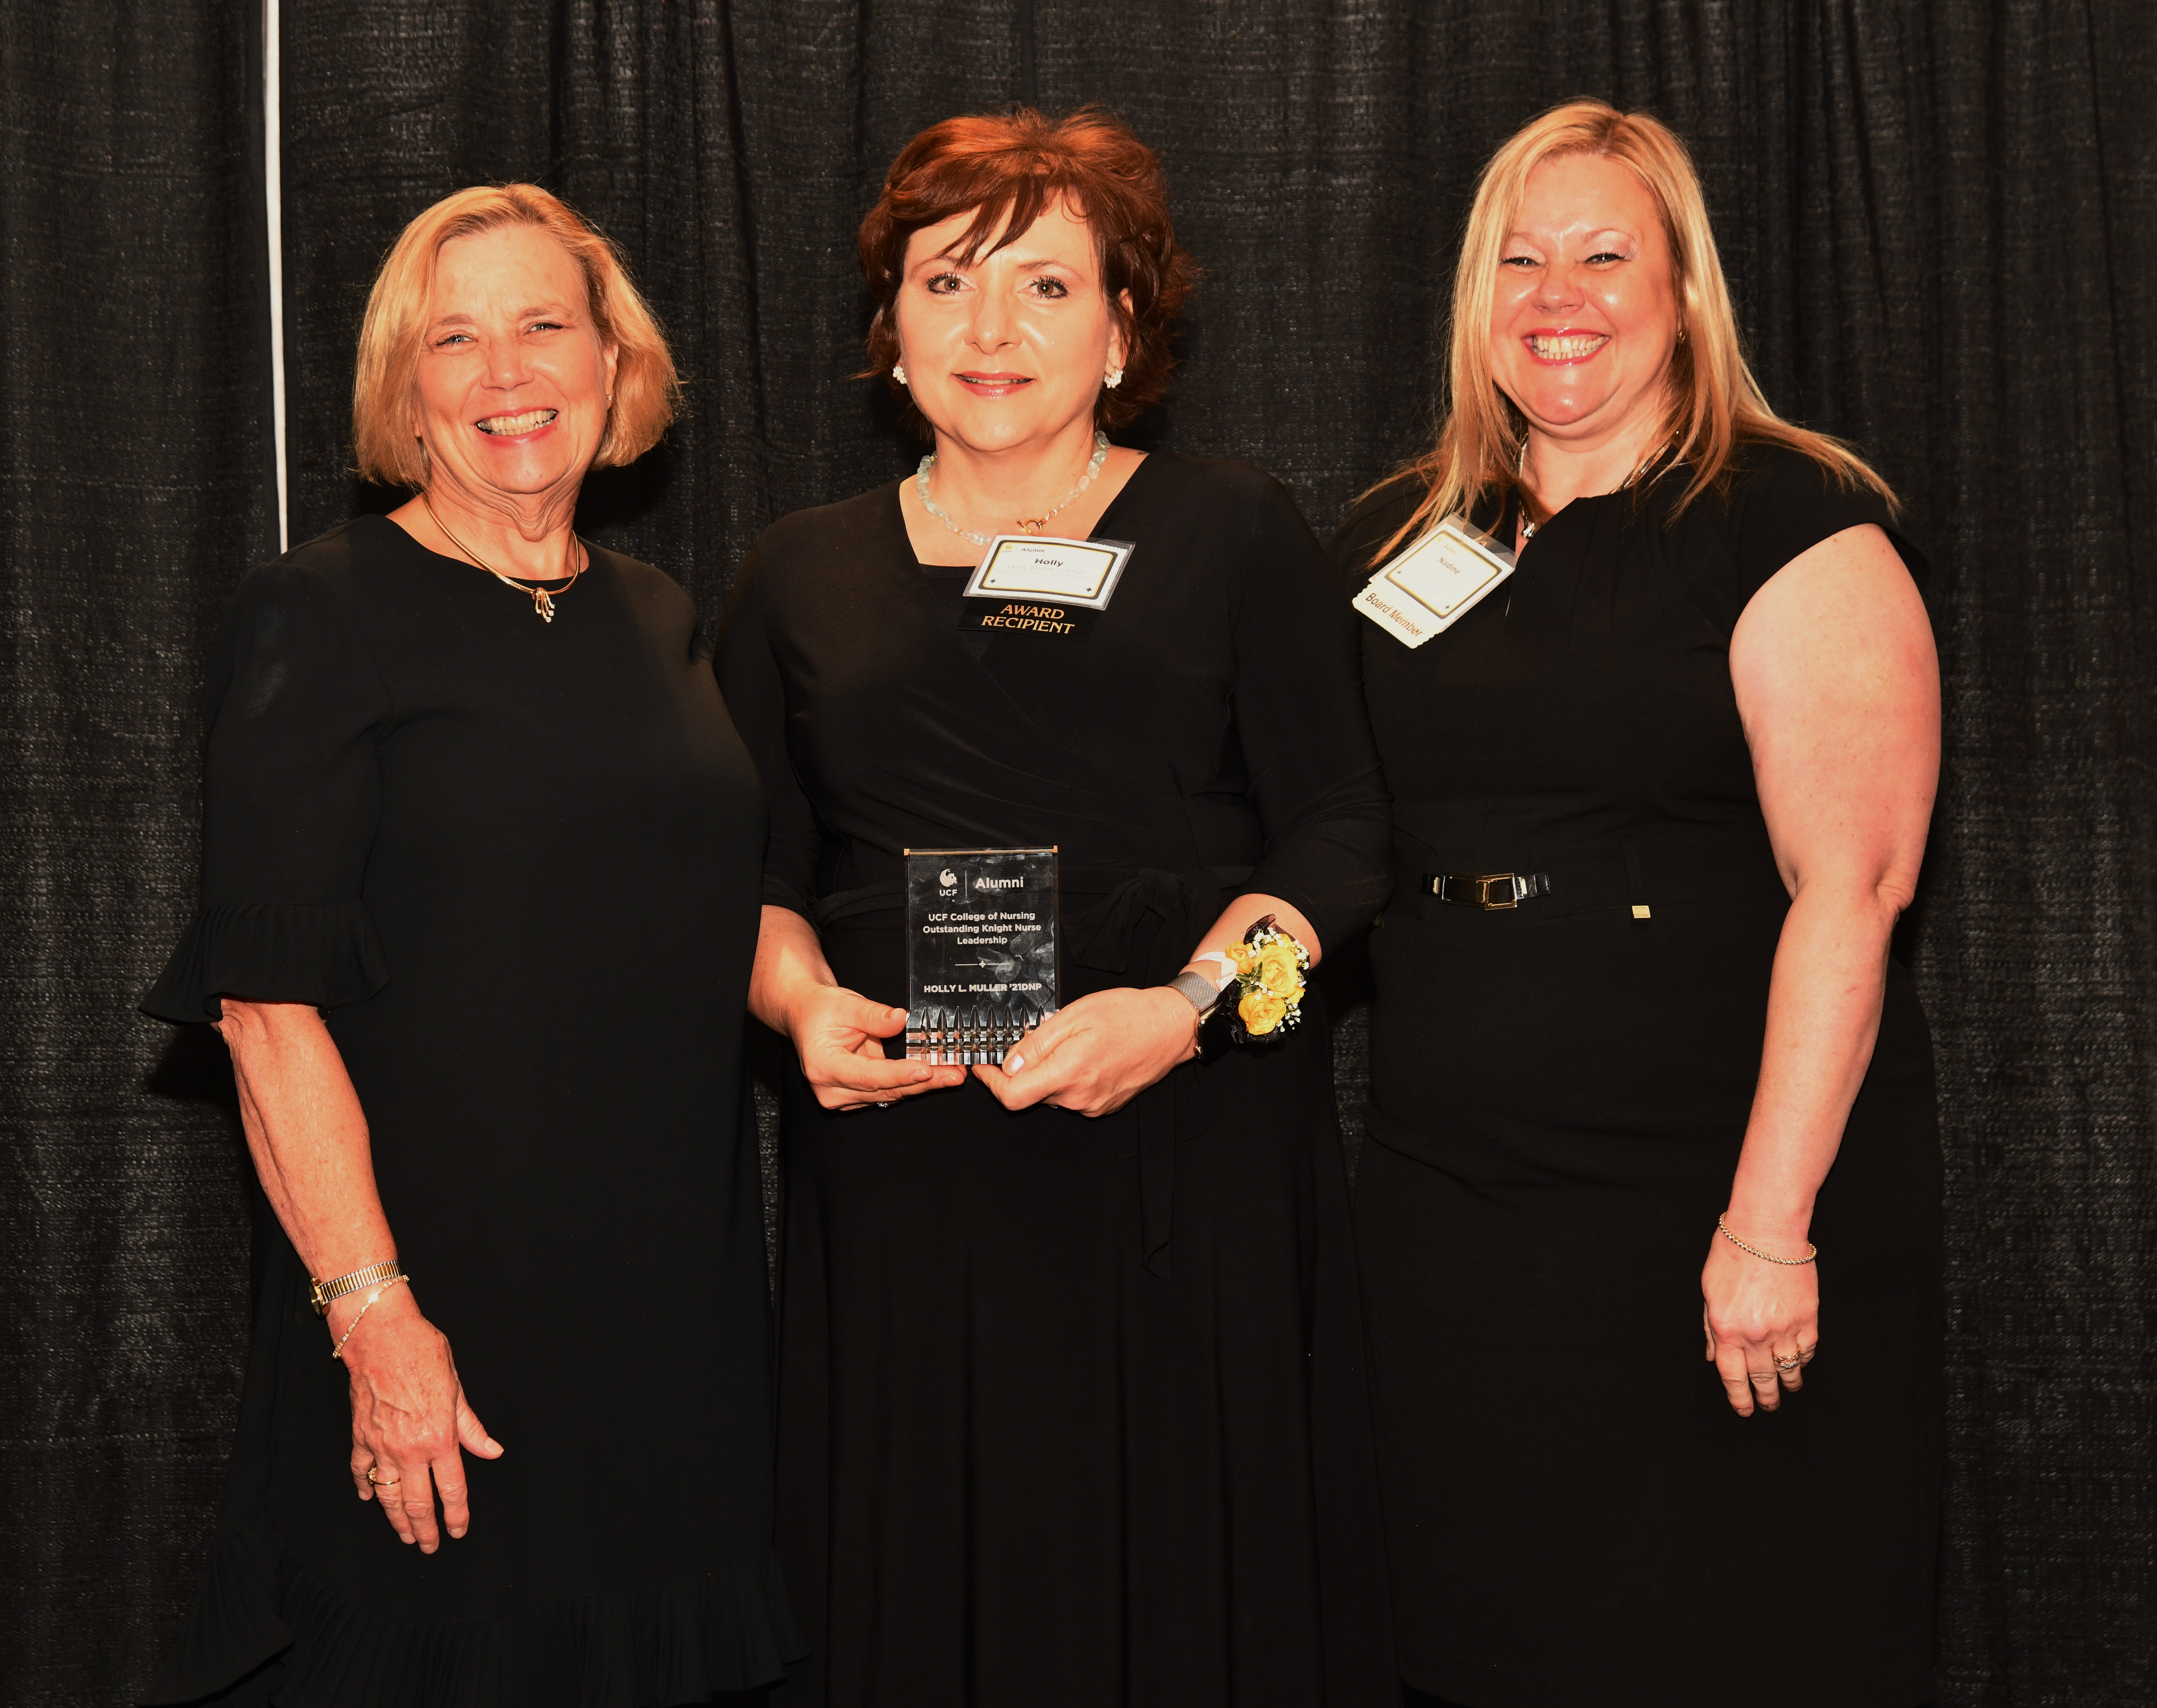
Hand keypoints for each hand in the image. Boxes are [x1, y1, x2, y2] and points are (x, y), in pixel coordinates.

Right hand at [334, 1284, 501, 1550]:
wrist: (380, 1336)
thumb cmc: (423, 1354)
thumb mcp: (456, 1389)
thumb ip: (471, 1427)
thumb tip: (491, 1451)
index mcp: (439, 1437)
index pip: (452, 1487)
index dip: (457, 1514)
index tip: (458, 1530)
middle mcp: (409, 1449)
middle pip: (418, 1502)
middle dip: (426, 1529)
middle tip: (431, 1546)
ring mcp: (381, 1446)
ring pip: (389, 1496)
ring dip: (397, 1520)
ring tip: (406, 1536)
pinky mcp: (360, 1437)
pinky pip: (361, 1471)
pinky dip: (366, 1487)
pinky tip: (371, 1498)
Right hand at [785, 983, 965, 1111]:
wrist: (808, 1016)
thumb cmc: (822, 1010)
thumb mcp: (847, 1004)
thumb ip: (873, 1015)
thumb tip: (900, 1019)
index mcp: (824, 1066)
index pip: (868, 1075)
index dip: (899, 1074)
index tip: (926, 1069)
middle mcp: (831, 1089)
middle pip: (884, 1090)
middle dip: (923, 1081)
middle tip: (954, 1074)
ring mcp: (843, 1096)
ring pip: (890, 1094)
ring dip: (922, 1083)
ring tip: (952, 1071)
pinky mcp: (855, 1096)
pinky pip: (888, 1091)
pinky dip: (910, 1081)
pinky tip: (934, 1071)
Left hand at [973, 986, 1195, 1117]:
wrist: (1171, 1027)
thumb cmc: (1129, 1015)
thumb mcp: (1074, 1015)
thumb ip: (1037, 1043)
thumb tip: (1008, 1063)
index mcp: (1068, 1072)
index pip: (1012, 1096)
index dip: (991, 1082)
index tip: (986, 1066)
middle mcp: (1079, 1096)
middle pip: (1031, 1093)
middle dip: (1027, 1069)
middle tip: (1040, 1039)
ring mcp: (1093, 1105)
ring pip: (1053, 1094)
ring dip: (1051, 1072)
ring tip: (1073, 1043)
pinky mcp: (1104, 1106)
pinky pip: (1074, 1096)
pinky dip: (1071, 1078)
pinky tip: (1088, 1055)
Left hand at [1701, 1218, 1819, 1415]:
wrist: (1766, 1233)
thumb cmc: (1732, 1256)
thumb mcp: (1709, 1293)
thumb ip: (1711, 1329)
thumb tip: (1714, 1358)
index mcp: (1727, 1329)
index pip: (1732, 1376)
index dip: (1739, 1397)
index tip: (1744, 1409)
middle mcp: (1756, 1335)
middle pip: (1762, 1379)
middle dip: (1764, 1397)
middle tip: (1767, 1407)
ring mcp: (1784, 1329)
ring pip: (1788, 1370)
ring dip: (1787, 1384)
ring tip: (1786, 1390)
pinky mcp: (1808, 1319)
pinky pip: (1807, 1351)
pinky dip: (1803, 1361)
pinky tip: (1799, 1364)